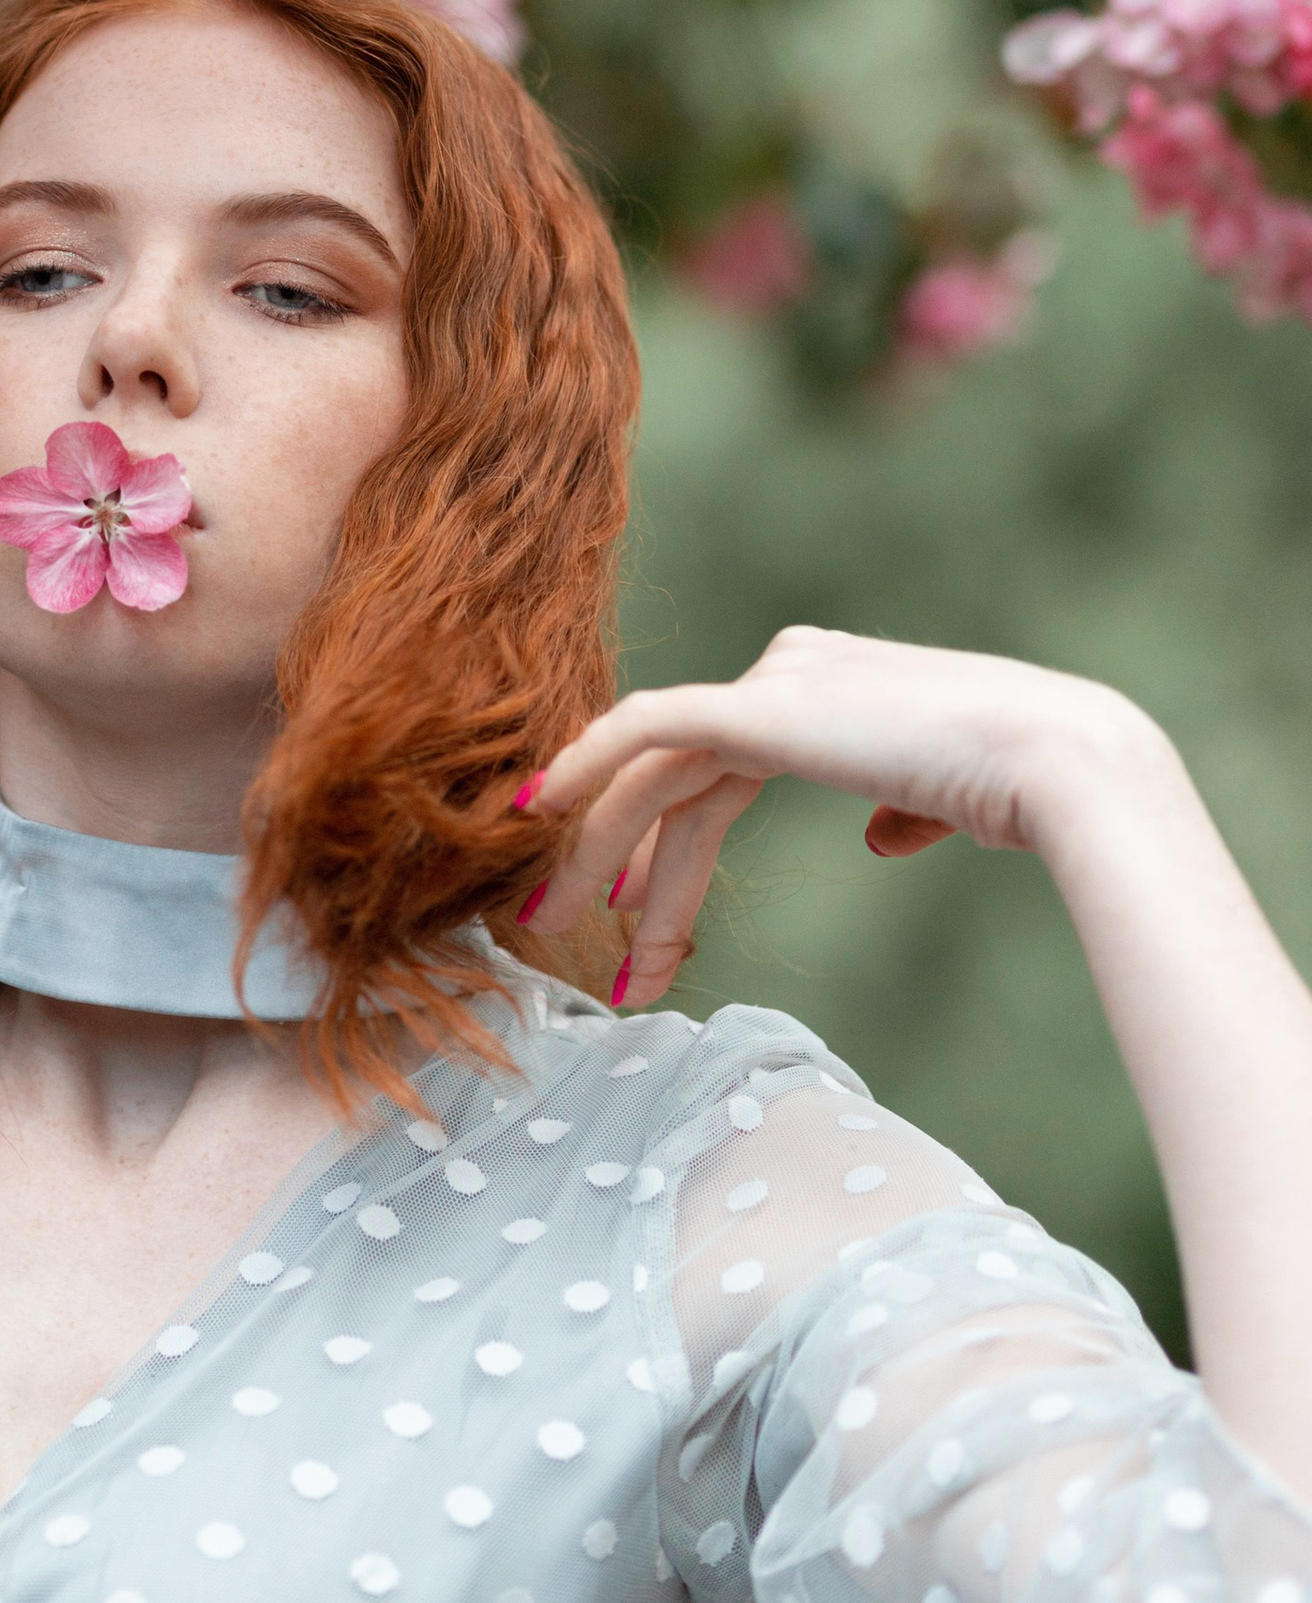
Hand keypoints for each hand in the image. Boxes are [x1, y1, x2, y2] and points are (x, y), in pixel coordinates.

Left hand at [525, 625, 1170, 1011]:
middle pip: (677, 777)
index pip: (720, 767)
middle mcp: (795, 671)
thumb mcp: (953, 801)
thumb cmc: (1032, 793)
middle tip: (562, 927)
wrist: (1060, 765)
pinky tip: (541, 813)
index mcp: (835, 687)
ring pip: (655, 774)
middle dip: (613, 854)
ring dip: (597, 852)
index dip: (667, 843)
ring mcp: (776, 683)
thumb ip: (904, 807)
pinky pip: (646, 732)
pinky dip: (588, 767)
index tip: (634, 913)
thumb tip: (880, 834)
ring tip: (554, 930)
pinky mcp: (759, 708)